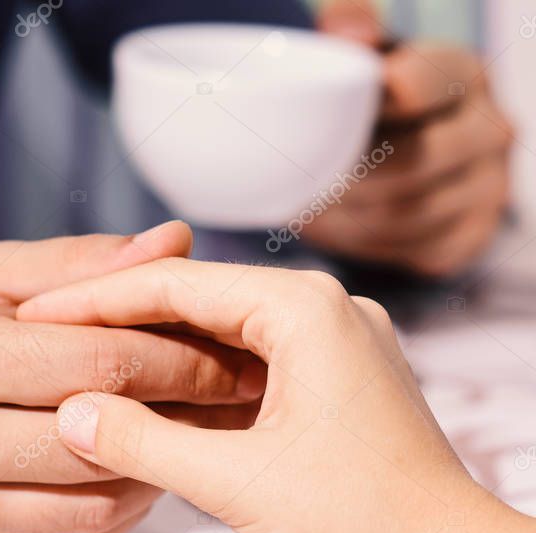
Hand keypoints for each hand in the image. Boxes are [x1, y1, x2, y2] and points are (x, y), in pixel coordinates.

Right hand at [0, 224, 264, 532]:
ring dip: (151, 477)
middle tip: (225, 405)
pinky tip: (123, 482)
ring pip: (86, 507)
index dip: (178, 362)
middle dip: (179, 420)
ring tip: (180, 441)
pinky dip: (106, 519)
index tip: (225, 358)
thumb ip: (76, 265)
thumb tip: (175, 244)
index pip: (98, 365)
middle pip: (98, 442)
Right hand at [20, 258, 535, 532]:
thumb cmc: (364, 524)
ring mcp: (329, 346)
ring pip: (216, 337)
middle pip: (194, 302)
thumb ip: (142, 441)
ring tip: (80, 371)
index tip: (33, 314)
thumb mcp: (236, 483)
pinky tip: (142, 405)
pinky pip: (242, 368)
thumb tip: (69, 414)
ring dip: (152, 356)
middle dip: (118, 323)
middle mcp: (320, 311)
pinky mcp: (329, 383)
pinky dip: (190, 385)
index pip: (172, 284)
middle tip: (46, 341)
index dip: (93, 299)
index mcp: (303, 309)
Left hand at [303, 0, 513, 277]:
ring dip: (344, 215)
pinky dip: (359, 243)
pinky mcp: (467, 239)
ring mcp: (487, 189)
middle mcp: (490, 131)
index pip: (415, 90)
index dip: (360, 111)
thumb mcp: (369, 57)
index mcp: (464, 76)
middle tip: (297, 181)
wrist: (410, 157)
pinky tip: (331, 226)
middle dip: (345, 177)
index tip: (317, 124)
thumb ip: (353, 29)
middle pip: (410, 162)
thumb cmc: (379, 105)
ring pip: (404, 214)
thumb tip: (345, 30)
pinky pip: (406, 249)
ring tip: (304, 205)